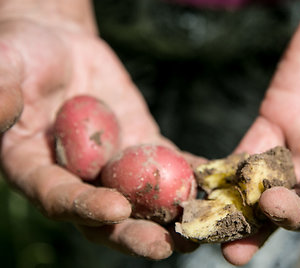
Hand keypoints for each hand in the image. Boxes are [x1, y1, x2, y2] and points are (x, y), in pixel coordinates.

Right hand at [0, 2, 197, 258]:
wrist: (59, 48)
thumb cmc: (21, 56)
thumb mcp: (3, 67)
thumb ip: (0, 93)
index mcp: (36, 171)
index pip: (58, 198)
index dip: (84, 207)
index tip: (115, 209)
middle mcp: (77, 178)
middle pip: (107, 217)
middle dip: (137, 233)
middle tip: (166, 246)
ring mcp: (114, 165)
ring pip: (144, 198)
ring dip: (172, 215)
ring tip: (202, 227)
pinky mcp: (143, 145)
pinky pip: (169, 162)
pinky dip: (192, 173)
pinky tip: (215, 182)